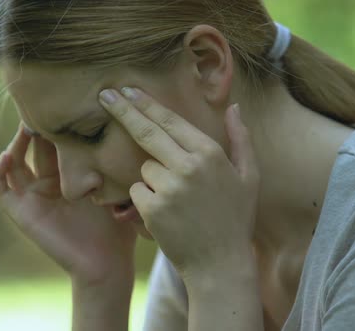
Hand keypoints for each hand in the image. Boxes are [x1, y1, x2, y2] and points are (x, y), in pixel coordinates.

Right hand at [0, 123, 136, 284]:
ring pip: (14, 162)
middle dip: (37, 127)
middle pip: (35, 147)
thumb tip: (123, 125)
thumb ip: (114, 162)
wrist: (106, 263)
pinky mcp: (22, 212)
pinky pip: (2, 189)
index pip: (57, 142)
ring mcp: (33, 197)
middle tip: (42, 107)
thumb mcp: (117, 186)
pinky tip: (6, 155)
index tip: (64, 104)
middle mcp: (48, 183)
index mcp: (69, 175)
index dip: (57, 124)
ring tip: (25, 127)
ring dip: (15, 143)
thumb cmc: (117, 226)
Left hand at [99, 87, 259, 276]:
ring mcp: (168, 188)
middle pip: (146, 132)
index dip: (146, 103)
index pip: (170, 121)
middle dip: (123, 110)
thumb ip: (240, 138)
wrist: (220, 264)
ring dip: (152, 178)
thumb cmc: (235, 218)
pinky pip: (136, 191)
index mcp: (210, 153)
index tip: (128, 90)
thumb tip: (234, 107)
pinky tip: (167, 214)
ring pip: (144, 168)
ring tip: (177, 201)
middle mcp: (187, 166)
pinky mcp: (151, 208)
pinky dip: (145, 199)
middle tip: (105, 95)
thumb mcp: (249, 176)